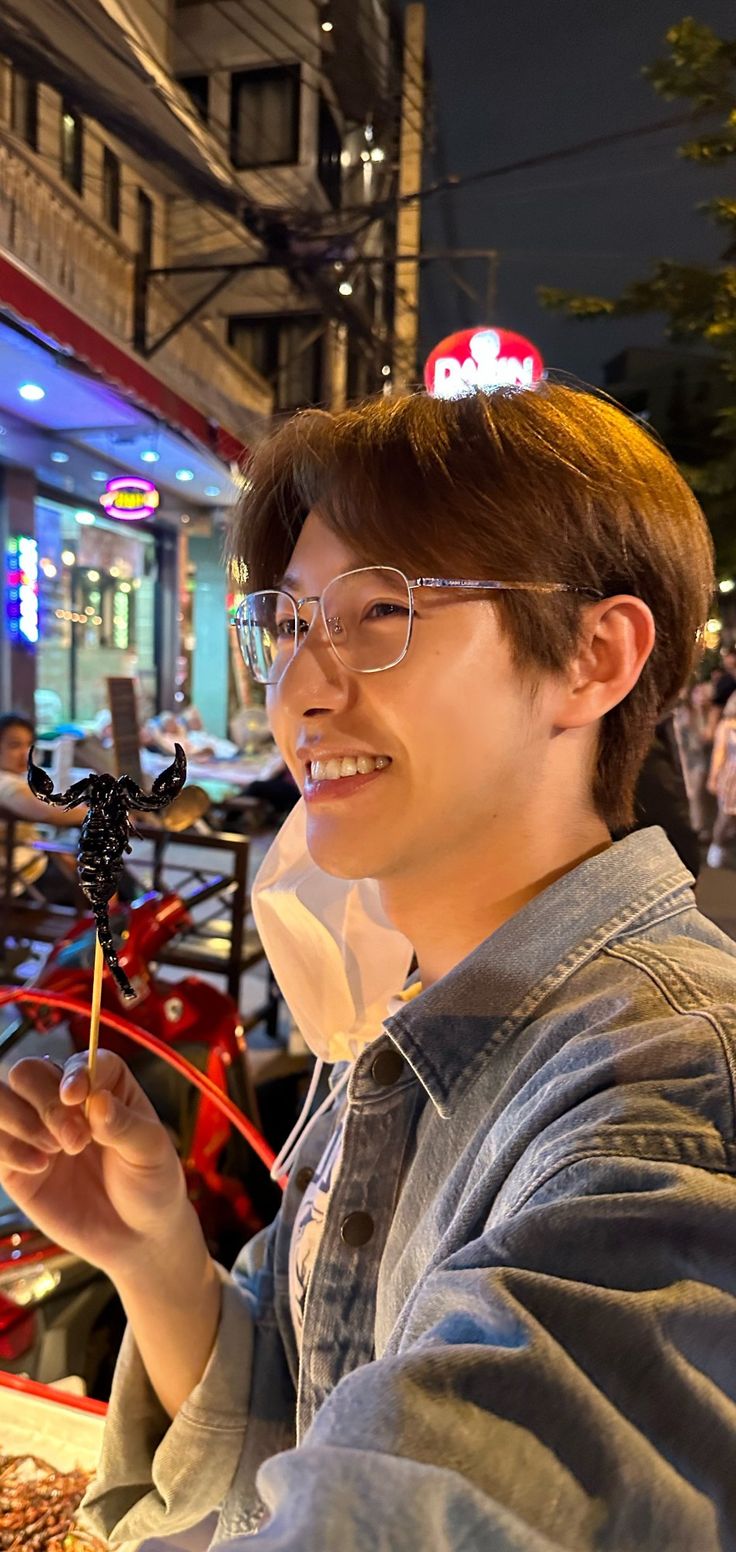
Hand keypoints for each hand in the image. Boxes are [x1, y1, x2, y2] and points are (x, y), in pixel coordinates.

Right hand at [0, 1051, 190, 1277]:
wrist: (135, 1234)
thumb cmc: (149, 1182)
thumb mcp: (151, 1151)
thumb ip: (124, 1125)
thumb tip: (97, 1101)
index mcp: (103, 1083)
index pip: (79, 1061)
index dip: (74, 1074)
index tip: (77, 1097)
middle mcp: (64, 1098)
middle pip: (30, 1072)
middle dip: (47, 1103)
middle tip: (76, 1140)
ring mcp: (36, 1129)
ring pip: (1, 1098)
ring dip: (20, 1119)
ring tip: (53, 1151)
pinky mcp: (15, 1163)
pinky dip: (9, 1148)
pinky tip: (40, 1167)